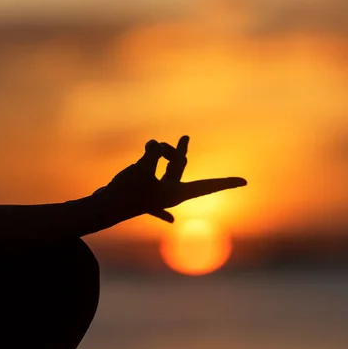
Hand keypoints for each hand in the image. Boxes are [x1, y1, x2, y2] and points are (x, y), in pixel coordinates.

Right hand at [93, 136, 246, 223]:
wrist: (102, 210)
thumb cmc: (125, 193)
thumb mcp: (142, 168)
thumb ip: (154, 154)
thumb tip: (157, 145)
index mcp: (176, 194)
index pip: (208, 186)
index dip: (226, 183)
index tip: (245, 182)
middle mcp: (170, 193)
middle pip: (179, 167)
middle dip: (180, 152)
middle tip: (185, 137)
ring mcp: (156, 192)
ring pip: (166, 168)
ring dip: (161, 154)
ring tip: (151, 145)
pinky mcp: (143, 189)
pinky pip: (149, 173)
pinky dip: (152, 173)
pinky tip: (164, 188)